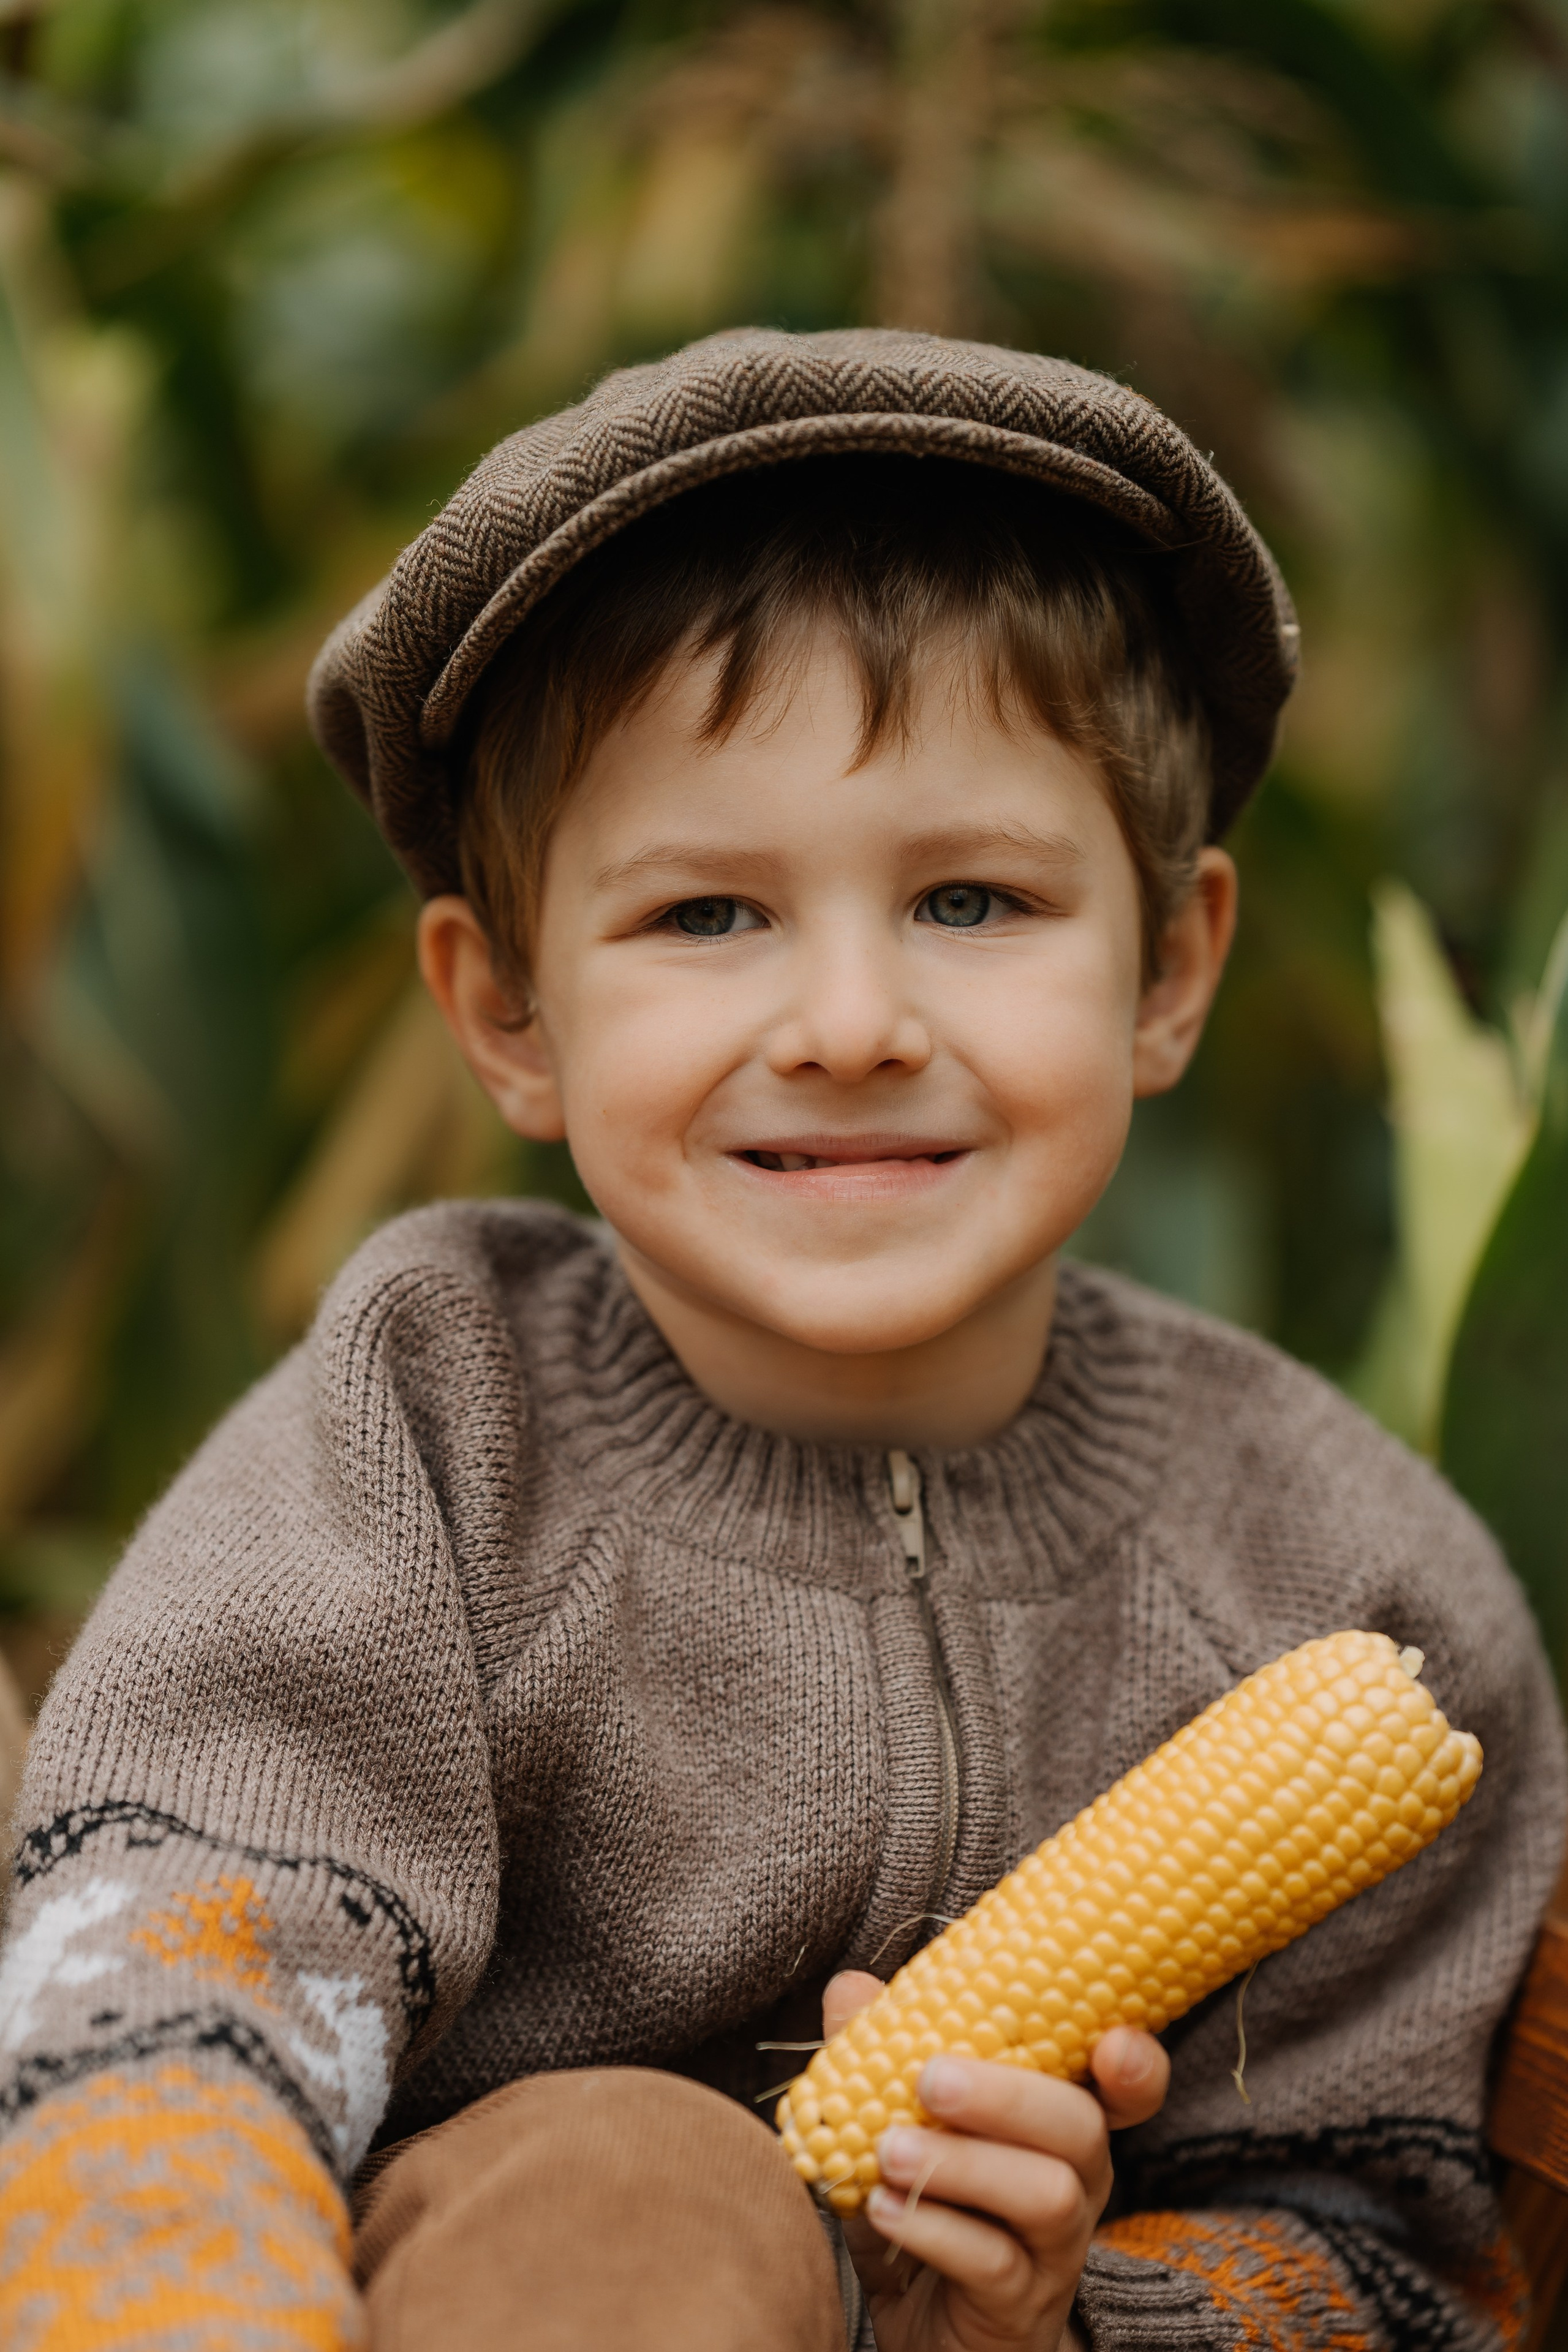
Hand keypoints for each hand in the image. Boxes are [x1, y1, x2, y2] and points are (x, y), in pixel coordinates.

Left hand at [821, 1971, 1168, 2351]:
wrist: (922, 2334)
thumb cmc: (923, 2212)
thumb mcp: (896, 2127)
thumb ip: (879, 2054)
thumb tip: (850, 1989)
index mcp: (1058, 2128)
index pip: (1127, 2091)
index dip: (1136, 2064)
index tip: (1108, 2041)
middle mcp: (1077, 2185)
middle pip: (1082, 2127)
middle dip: (1009, 2095)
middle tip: (930, 2078)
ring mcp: (1054, 2253)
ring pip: (1047, 2195)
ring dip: (963, 2164)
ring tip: (889, 2150)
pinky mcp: (1020, 2309)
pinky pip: (995, 2265)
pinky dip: (933, 2229)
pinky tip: (881, 2209)